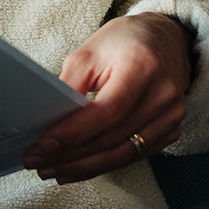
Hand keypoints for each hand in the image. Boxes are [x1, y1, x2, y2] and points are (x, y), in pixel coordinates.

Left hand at [22, 13, 192, 183]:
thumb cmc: (124, 42)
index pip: (107, 112)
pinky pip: (133, 156)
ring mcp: (171, 116)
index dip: (74, 133)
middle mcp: (163, 95)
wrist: (164, 39)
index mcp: (142, 67)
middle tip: (38, 161)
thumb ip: (70, 85)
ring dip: (83, 167)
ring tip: (52, 170)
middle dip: (70, 155)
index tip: (44, 145)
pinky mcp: (170, 131)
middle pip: (112, 138)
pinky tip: (78, 167)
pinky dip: (103, 164)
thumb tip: (48, 121)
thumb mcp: (89, 52)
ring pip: (122, 154)